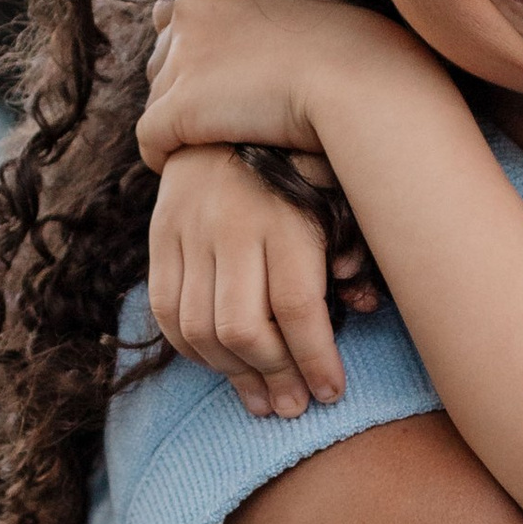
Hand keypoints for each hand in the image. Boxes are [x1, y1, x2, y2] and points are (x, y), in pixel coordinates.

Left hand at [140, 0, 435, 169]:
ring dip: (179, 121)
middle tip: (213, 116)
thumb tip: (281, 26)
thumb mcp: (311, 4)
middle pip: (161, 55)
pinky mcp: (177, 109)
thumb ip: (279, 9)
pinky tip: (182, 167)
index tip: (217, 79)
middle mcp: (192, 10)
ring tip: (208, 143)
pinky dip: (163, 155)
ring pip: (158, 97)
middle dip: (181, 85)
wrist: (355, 78)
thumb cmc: (352, 50)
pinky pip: (151, 140)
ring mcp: (182, 58)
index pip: (176, 13)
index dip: (192, 49)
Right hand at [149, 149, 373, 416]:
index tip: (332, 392)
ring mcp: (188, 232)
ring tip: (262, 400)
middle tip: (294, 406)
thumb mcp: (335, 197)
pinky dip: (192, 350)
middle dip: (274, 377)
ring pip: (200, 329)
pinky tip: (222, 366)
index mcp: (285, 216)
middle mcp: (232, 225)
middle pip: (244, 328)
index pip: (298, 308)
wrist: (230, 117)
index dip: (316, 360)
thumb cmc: (300, 167)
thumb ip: (350, 248)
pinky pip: (167, 313)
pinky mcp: (159, 238)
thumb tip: (363, 304)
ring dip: (232, 375)